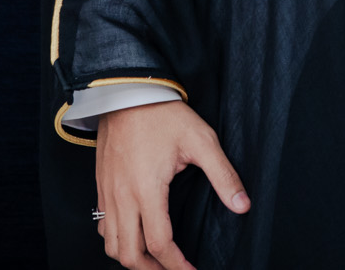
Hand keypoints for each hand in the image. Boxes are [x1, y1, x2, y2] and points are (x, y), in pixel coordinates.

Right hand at [95, 99, 249, 269]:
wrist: (126, 92)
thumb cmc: (164, 114)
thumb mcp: (201, 141)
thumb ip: (223, 175)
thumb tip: (242, 205)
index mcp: (146, 191)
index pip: (159, 244)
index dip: (177, 266)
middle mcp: (121, 198)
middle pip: (129, 254)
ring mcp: (107, 193)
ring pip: (111, 244)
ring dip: (132, 258)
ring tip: (156, 261)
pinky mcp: (101, 186)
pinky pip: (103, 226)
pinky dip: (117, 240)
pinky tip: (135, 236)